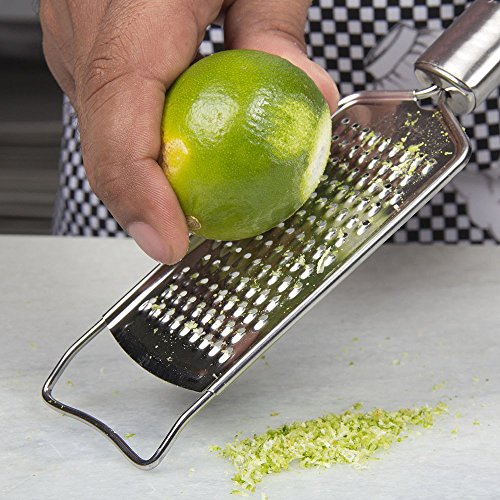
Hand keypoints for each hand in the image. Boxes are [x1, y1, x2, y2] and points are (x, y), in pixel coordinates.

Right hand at [40, 0, 338, 263]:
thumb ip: (274, 33)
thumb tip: (303, 99)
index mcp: (133, 4)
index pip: (122, 121)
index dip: (140, 195)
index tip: (171, 244)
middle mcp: (84, 21)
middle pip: (106, 140)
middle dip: (148, 197)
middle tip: (198, 226)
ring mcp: (72, 29)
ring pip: (101, 128)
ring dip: (146, 168)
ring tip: (192, 185)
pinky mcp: (78, 36)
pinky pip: (105, 105)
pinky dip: (139, 134)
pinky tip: (173, 135)